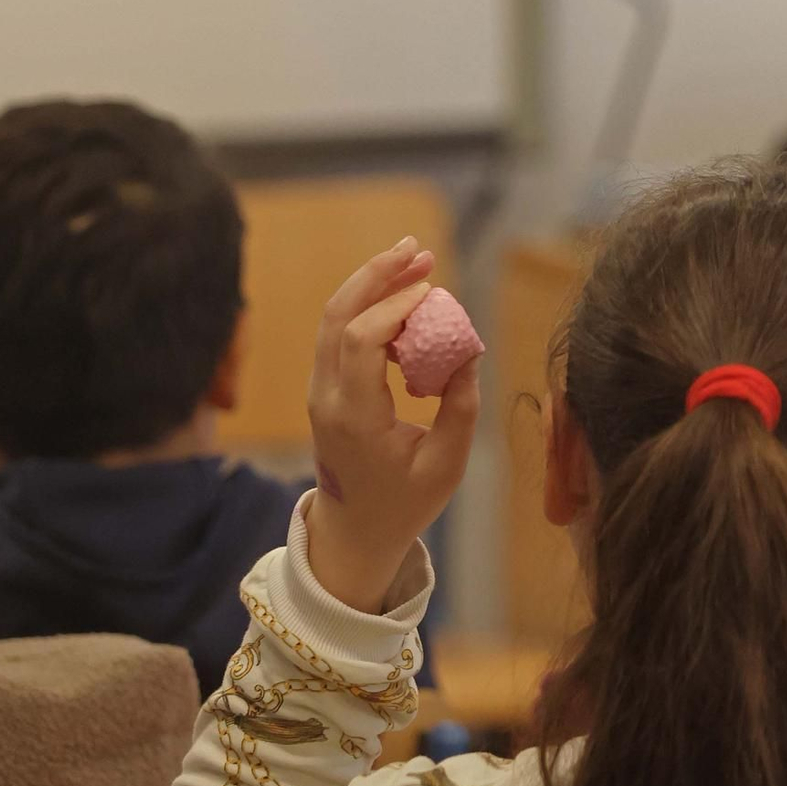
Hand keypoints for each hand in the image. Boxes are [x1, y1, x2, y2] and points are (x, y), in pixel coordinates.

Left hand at [305, 238, 481, 612]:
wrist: (353, 534)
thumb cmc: (404, 504)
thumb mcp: (446, 466)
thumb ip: (460, 408)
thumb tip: (467, 349)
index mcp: (353, 418)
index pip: (361, 341)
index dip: (395, 306)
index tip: (434, 293)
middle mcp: (327, 398)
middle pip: (338, 316)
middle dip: (377, 276)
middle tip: (419, 252)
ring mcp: (319, 392)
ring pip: (333, 319)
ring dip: (370, 284)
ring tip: (414, 262)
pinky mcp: (324, 389)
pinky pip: (338, 334)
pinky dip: (366, 307)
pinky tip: (401, 298)